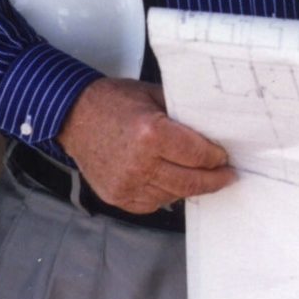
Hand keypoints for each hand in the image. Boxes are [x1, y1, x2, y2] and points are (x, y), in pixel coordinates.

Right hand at [56, 77, 235, 212]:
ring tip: (200, 177)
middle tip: (225, 176)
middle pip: (190, 181)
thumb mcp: (153, 95)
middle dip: (213, 179)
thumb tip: (211, 128)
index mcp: (151, 133)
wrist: (72, 116)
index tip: (224, 157)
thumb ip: (181, 113)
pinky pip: (152, 203)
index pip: (198, 155)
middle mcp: (140, 163)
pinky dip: (165, 194)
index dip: (216, 158)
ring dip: (189, 187)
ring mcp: (126, 184)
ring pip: (173, 195)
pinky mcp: (116, 196)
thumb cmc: (113, 101)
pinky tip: (170, 181)